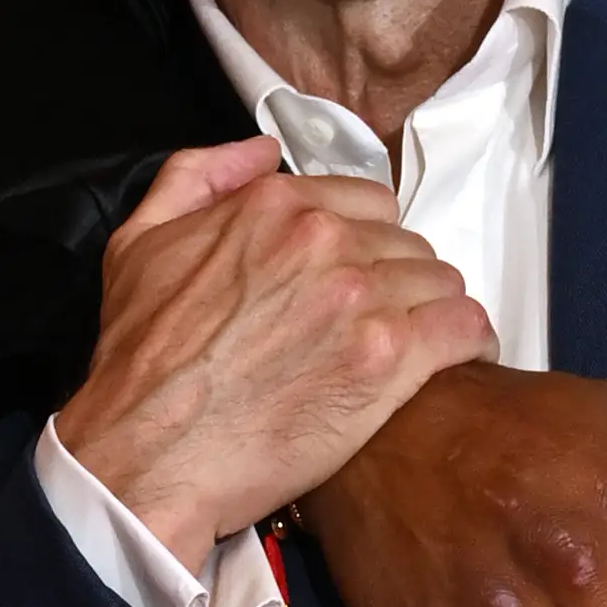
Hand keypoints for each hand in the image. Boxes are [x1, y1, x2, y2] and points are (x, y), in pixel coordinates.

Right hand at [53, 137, 493, 581]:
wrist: (147, 455)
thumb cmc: (138, 361)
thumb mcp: (138, 243)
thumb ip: (196, 177)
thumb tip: (262, 150)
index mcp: (275, 205)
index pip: (370, 202)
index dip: (369, 242)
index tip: (361, 278)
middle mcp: (325, 240)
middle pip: (410, 244)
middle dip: (401, 280)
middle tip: (381, 324)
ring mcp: (361, 298)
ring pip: (442, 283)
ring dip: (432, 313)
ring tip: (416, 350)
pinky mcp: (388, 360)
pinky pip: (465, 328)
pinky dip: (469, 343)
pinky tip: (456, 362)